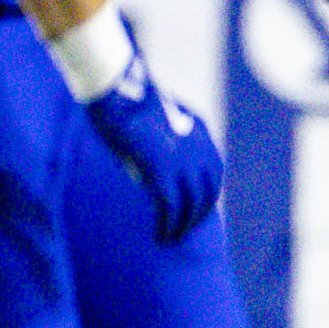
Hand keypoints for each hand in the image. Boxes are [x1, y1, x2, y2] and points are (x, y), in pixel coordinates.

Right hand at [78, 39, 225, 242]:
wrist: (115, 90)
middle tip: (184, 230)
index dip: (207, 195)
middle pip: (207, 191)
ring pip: (191, 205)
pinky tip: (159, 235)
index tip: (196, 209)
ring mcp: (182, 160)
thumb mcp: (153, 117)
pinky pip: (170, 208)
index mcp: (199, 130)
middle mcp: (198, 146)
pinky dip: (167, 226)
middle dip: (197, 215)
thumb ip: (162, 140)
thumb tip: (152, 170)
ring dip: (183, 226)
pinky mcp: (162, 171)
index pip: (213, 171)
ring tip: (170, 238)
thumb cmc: (123, 99)